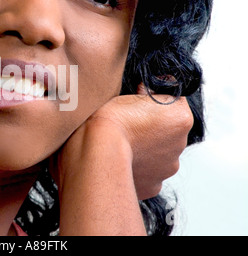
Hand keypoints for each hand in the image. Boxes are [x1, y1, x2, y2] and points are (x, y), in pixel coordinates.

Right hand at [52, 87, 192, 234]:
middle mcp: (179, 144)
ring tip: (121, 144)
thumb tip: (145, 92)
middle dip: (151, 127)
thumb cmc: (110, 121)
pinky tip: (121, 160)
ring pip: (158, 154)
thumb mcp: (129, 91)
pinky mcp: (152, 186)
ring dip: (145, 149)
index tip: (136, 100)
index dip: (152, 99)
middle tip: (127, 124)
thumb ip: (146, 93)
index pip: (173, 102)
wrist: (97, 153)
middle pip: (167, 131)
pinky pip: (147, 174)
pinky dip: (136, 167)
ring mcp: (166, 168)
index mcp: (180, 118)